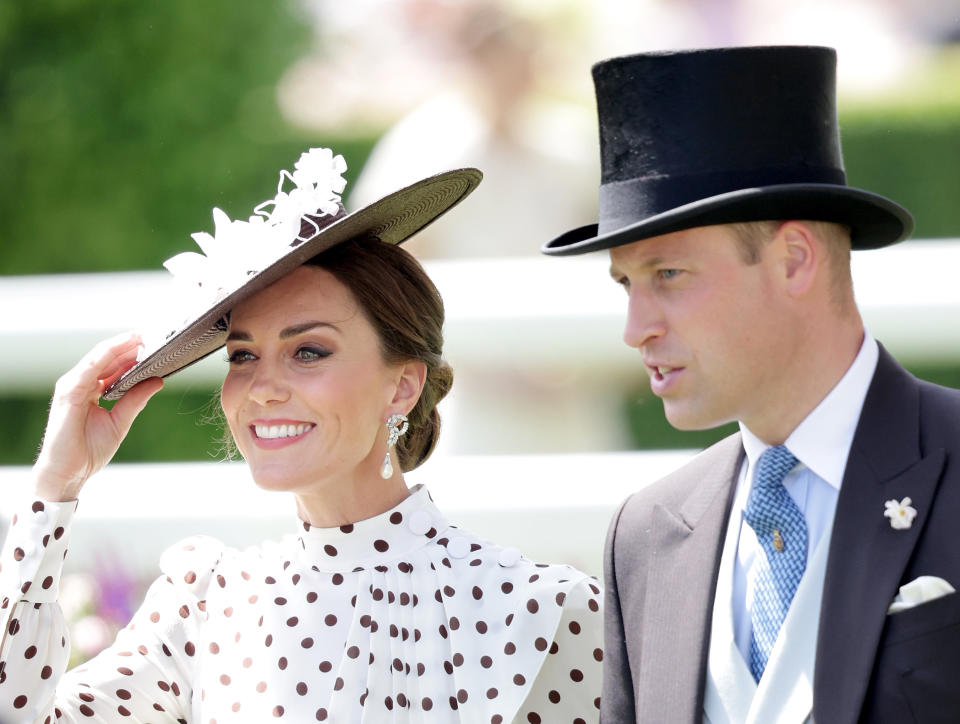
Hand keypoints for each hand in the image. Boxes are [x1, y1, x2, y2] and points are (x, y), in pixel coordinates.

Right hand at [33, 333, 163, 501]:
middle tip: (154, 333)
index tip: (154, 342)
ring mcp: (72, 386)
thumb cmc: (88, 450)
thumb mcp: (120, 421)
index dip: (131, 352)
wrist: (68, 473)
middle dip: (130, 344)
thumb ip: (136, 399)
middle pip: (106, 356)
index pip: (111, 364)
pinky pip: (91, 368)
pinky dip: (108, 355)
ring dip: (121, 344)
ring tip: (144, 335)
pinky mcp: (69, 393)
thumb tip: (157, 380)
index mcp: (90, 389)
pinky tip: (126, 347)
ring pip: (99, 357)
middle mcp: (80, 383)